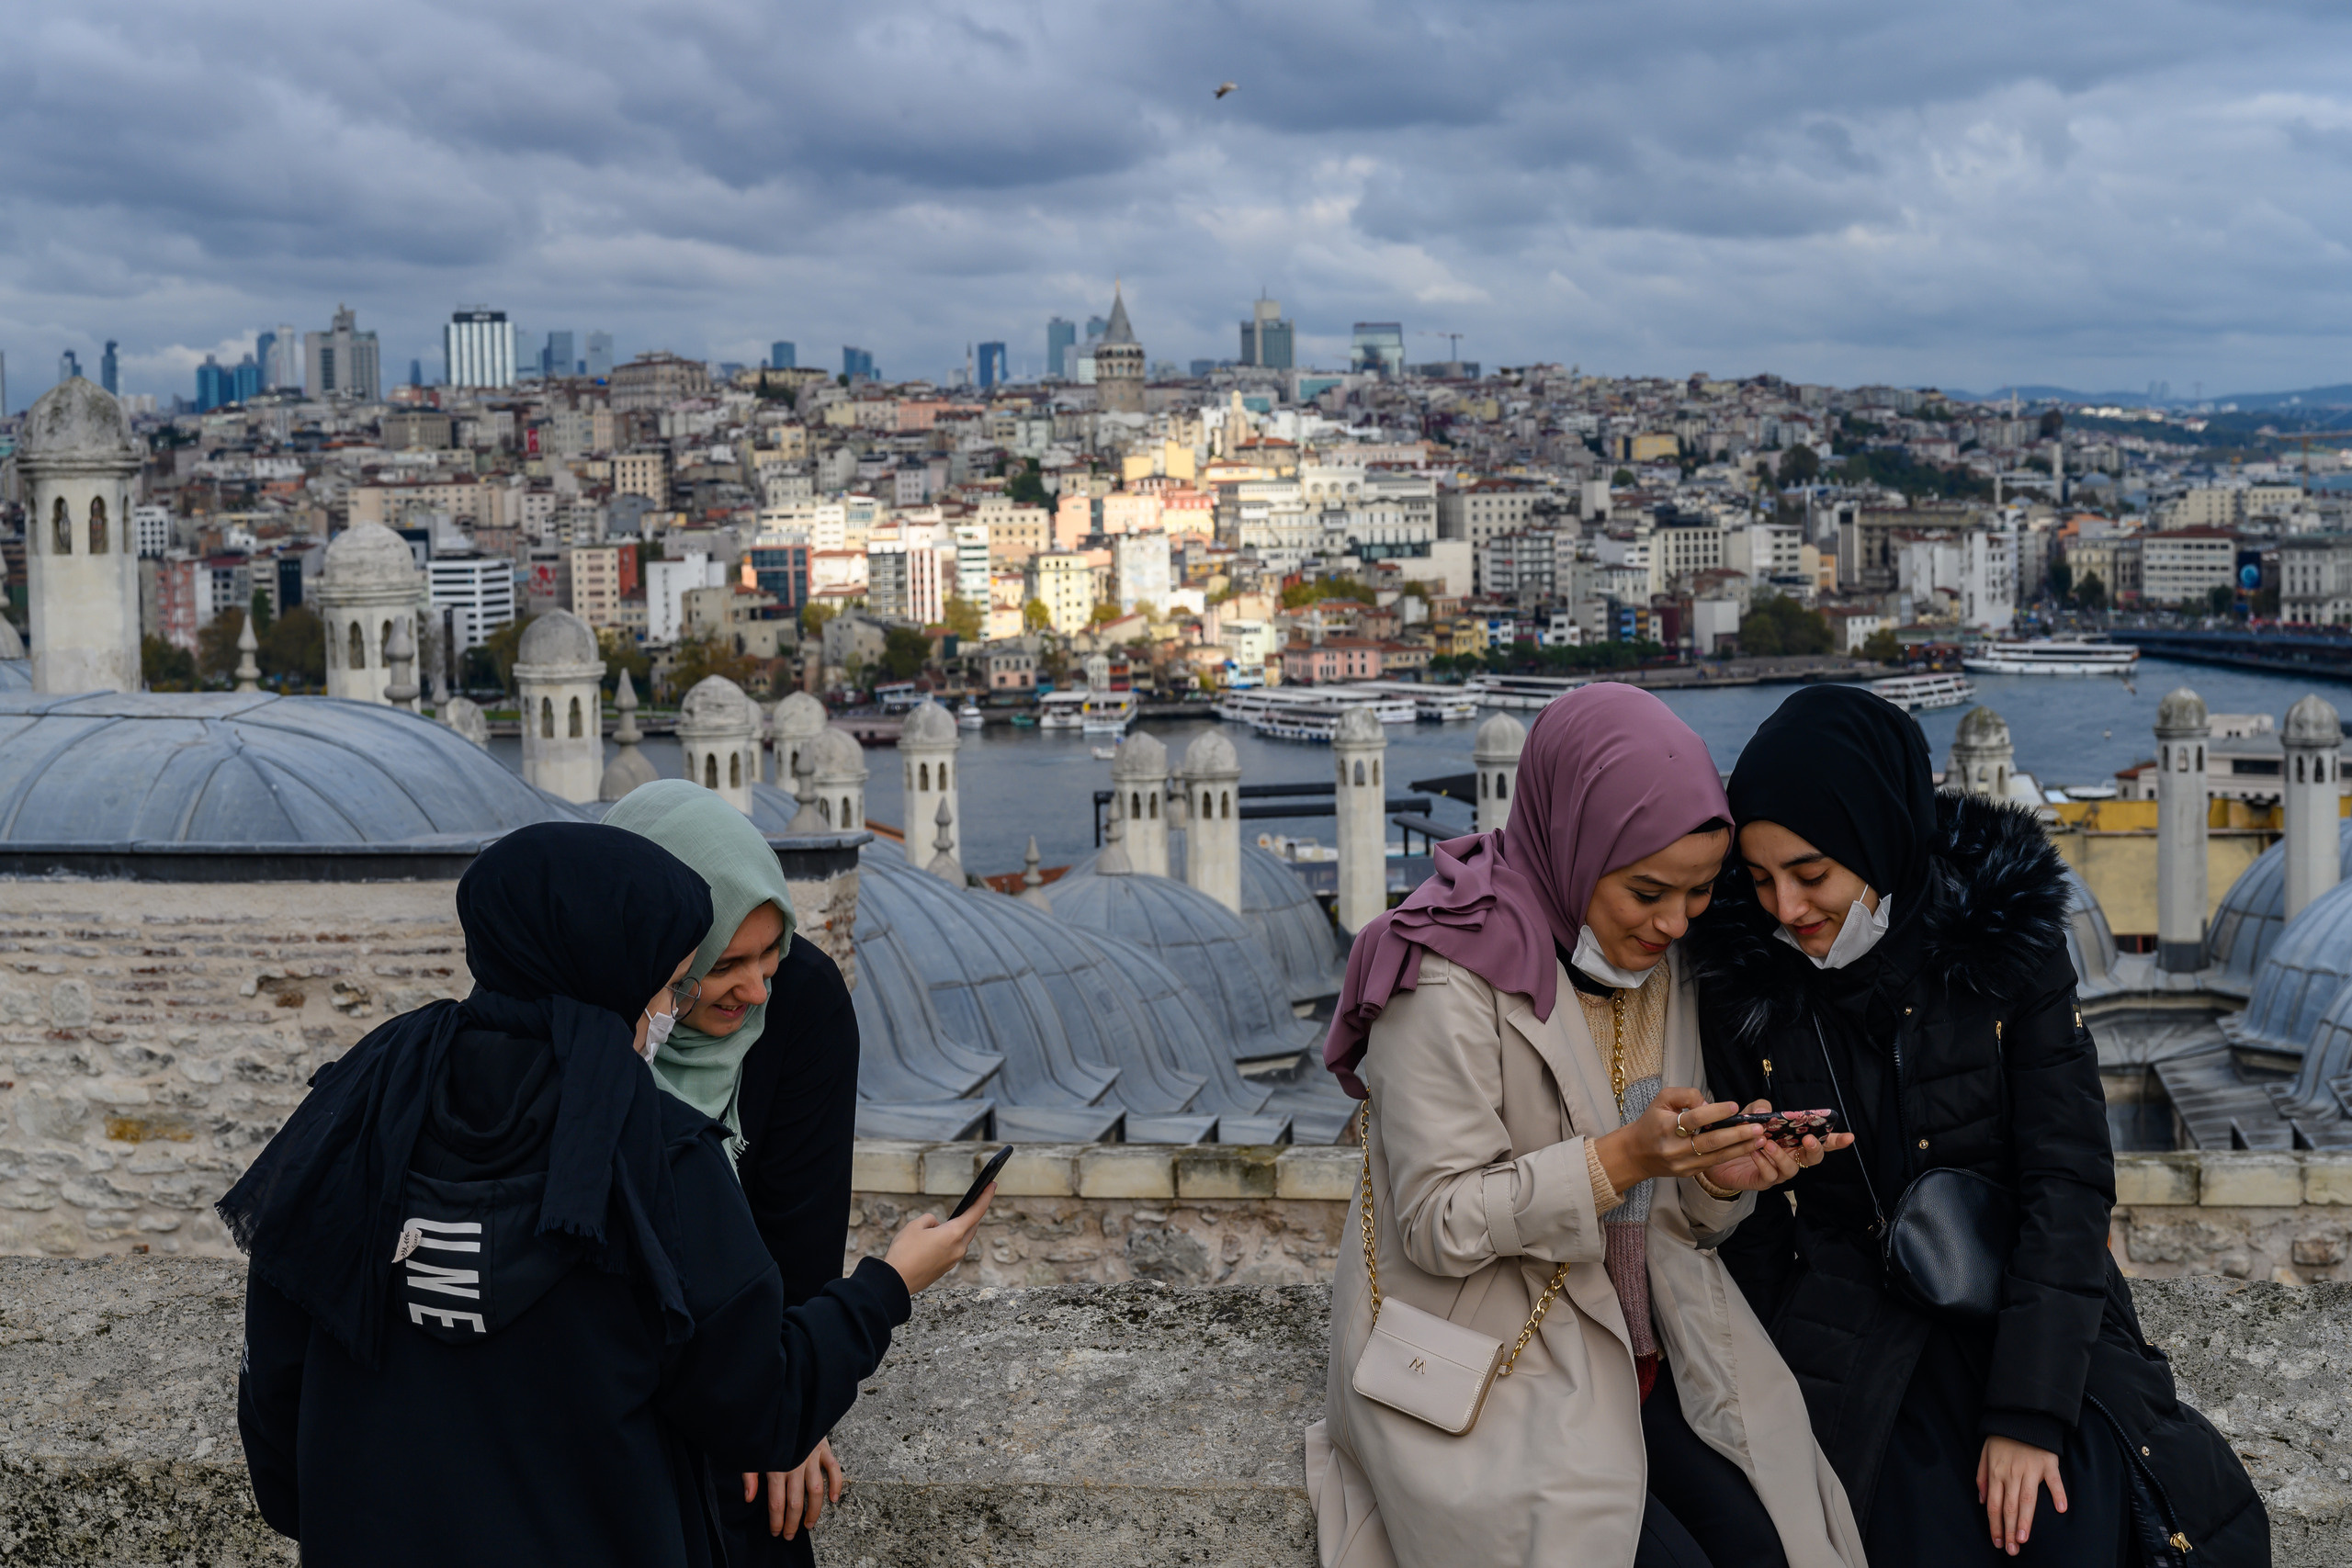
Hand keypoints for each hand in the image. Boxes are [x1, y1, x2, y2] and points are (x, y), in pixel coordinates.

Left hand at [743, 1437, 845, 1538]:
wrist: (788, 1404)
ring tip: (809, 1525)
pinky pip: (834, 1469)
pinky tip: (833, 1500)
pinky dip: (836, 1484)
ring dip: (814, 1510)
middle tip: (790, 1535)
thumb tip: (749, 1498)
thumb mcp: (753, 1451)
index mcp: (777, 1466)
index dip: (777, 1520)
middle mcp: (796, 1463)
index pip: (778, 1501)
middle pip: (797, 1500)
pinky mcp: (824, 1448)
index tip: (776, 1532)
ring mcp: (812, 1456)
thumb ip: (749, 1475)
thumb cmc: (768, 1431)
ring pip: (816, 1489)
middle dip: (793, 1522)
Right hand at [882, 1186, 993, 1292]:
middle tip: (976, 1199)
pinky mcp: (946, 1268)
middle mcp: (958, 1248)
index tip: (993, 1185)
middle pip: (972, 1226)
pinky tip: (941, 1237)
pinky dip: (952, 1240)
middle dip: (974, 1212)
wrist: (896, 1282)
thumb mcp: (914, 1226)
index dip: (986, 1197)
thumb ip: (930, 1219)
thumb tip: (937, 1226)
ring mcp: (954, 1260)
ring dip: (961, 1227)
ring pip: (963, 1238)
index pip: (976, 1212)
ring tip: (954, 1218)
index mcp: (953, 1234)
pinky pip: (954, 1249)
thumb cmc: (904, 1252)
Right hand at [1594, 1088, 1765, 1194]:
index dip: (1716, 1112)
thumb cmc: (1652, 1122)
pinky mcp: (1689, 1173)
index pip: (1694, 1119)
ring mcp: (1683, 1164)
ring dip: (1741, 1148)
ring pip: (1717, 1156)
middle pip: (1711, 1141)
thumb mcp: (1662, 1099)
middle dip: (1737, 1135)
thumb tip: (1709, 1105)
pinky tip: (1748, 1149)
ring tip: (1760, 1140)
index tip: (1735, 1106)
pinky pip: (1714, 1163)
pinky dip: (1732, 1155)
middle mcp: (1675, 1148)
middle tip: (1758, 1128)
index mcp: (1665, 1127)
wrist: (1636, 1153)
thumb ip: (1686, 1095)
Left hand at [1701, 1100, 1857, 1192]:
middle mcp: (1791, 1157)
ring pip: (1792, 1169)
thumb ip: (1760, 1109)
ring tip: (1769, 1144)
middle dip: (1815, 1149)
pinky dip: (1763, 1163)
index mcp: (1793, 1141)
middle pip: (1813, 1158)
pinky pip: (1770, 1176)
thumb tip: (1767, 1110)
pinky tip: (1755, 1153)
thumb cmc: (1741, 1135)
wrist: (1717, 1155)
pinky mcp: (1763, 1181)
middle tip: (1807, 1139)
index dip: (1835, 1140)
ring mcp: (1779, 1171)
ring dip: (1783, 1155)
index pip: (1819, 1141)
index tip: (1849, 1136)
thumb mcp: (1750, 1116)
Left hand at [1977, 1435, 2066, 1554]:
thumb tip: (1981, 1500)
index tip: (1998, 1542)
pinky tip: (2061, 1509)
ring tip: (2023, 1539)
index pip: (1994, 1505)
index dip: (1995, 1525)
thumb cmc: (2002, 1436)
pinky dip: (2059, 1494)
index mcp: (1996, 1473)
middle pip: (2010, 1507)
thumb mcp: (1984, 1453)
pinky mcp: (2048, 1464)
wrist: (2021, 1414)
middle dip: (2009, 1531)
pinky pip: (2054, 1481)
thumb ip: (1981, 1477)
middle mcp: (2012, 1474)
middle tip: (2011, 1550)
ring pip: (2027, 1500)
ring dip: (2025, 1521)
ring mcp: (2030, 1469)